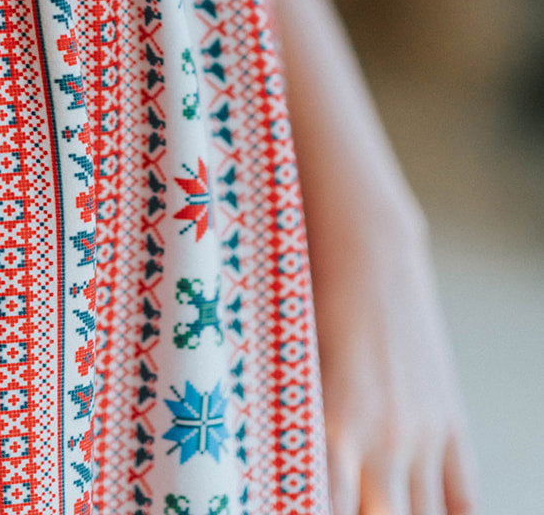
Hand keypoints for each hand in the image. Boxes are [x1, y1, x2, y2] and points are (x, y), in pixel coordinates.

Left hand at [311, 205, 477, 514]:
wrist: (368, 251)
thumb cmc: (309, 300)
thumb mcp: (291, 363)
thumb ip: (291, 423)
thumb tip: (276, 468)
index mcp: (335, 422)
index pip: (329, 510)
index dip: (312, 511)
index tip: (300, 507)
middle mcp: (383, 437)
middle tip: (349, 503)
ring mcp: (422, 433)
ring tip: (377, 505)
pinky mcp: (449, 423)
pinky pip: (462, 497)